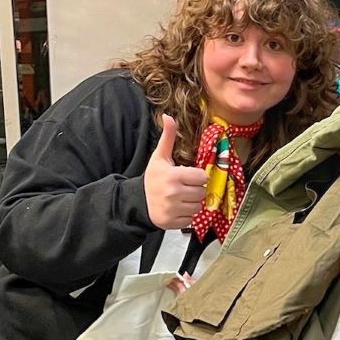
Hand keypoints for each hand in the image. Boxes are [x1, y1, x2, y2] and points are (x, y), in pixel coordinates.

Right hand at [143, 115, 206, 230]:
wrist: (138, 202)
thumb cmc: (153, 178)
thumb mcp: (159, 157)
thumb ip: (167, 137)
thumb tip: (168, 116)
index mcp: (173, 176)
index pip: (201, 177)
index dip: (196, 177)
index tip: (187, 177)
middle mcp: (174, 193)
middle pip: (202, 192)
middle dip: (195, 190)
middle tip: (184, 188)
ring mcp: (174, 209)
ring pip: (198, 206)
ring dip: (192, 203)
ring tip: (181, 198)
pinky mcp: (173, 222)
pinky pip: (191, 219)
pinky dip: (186, 215)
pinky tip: (177, 209)